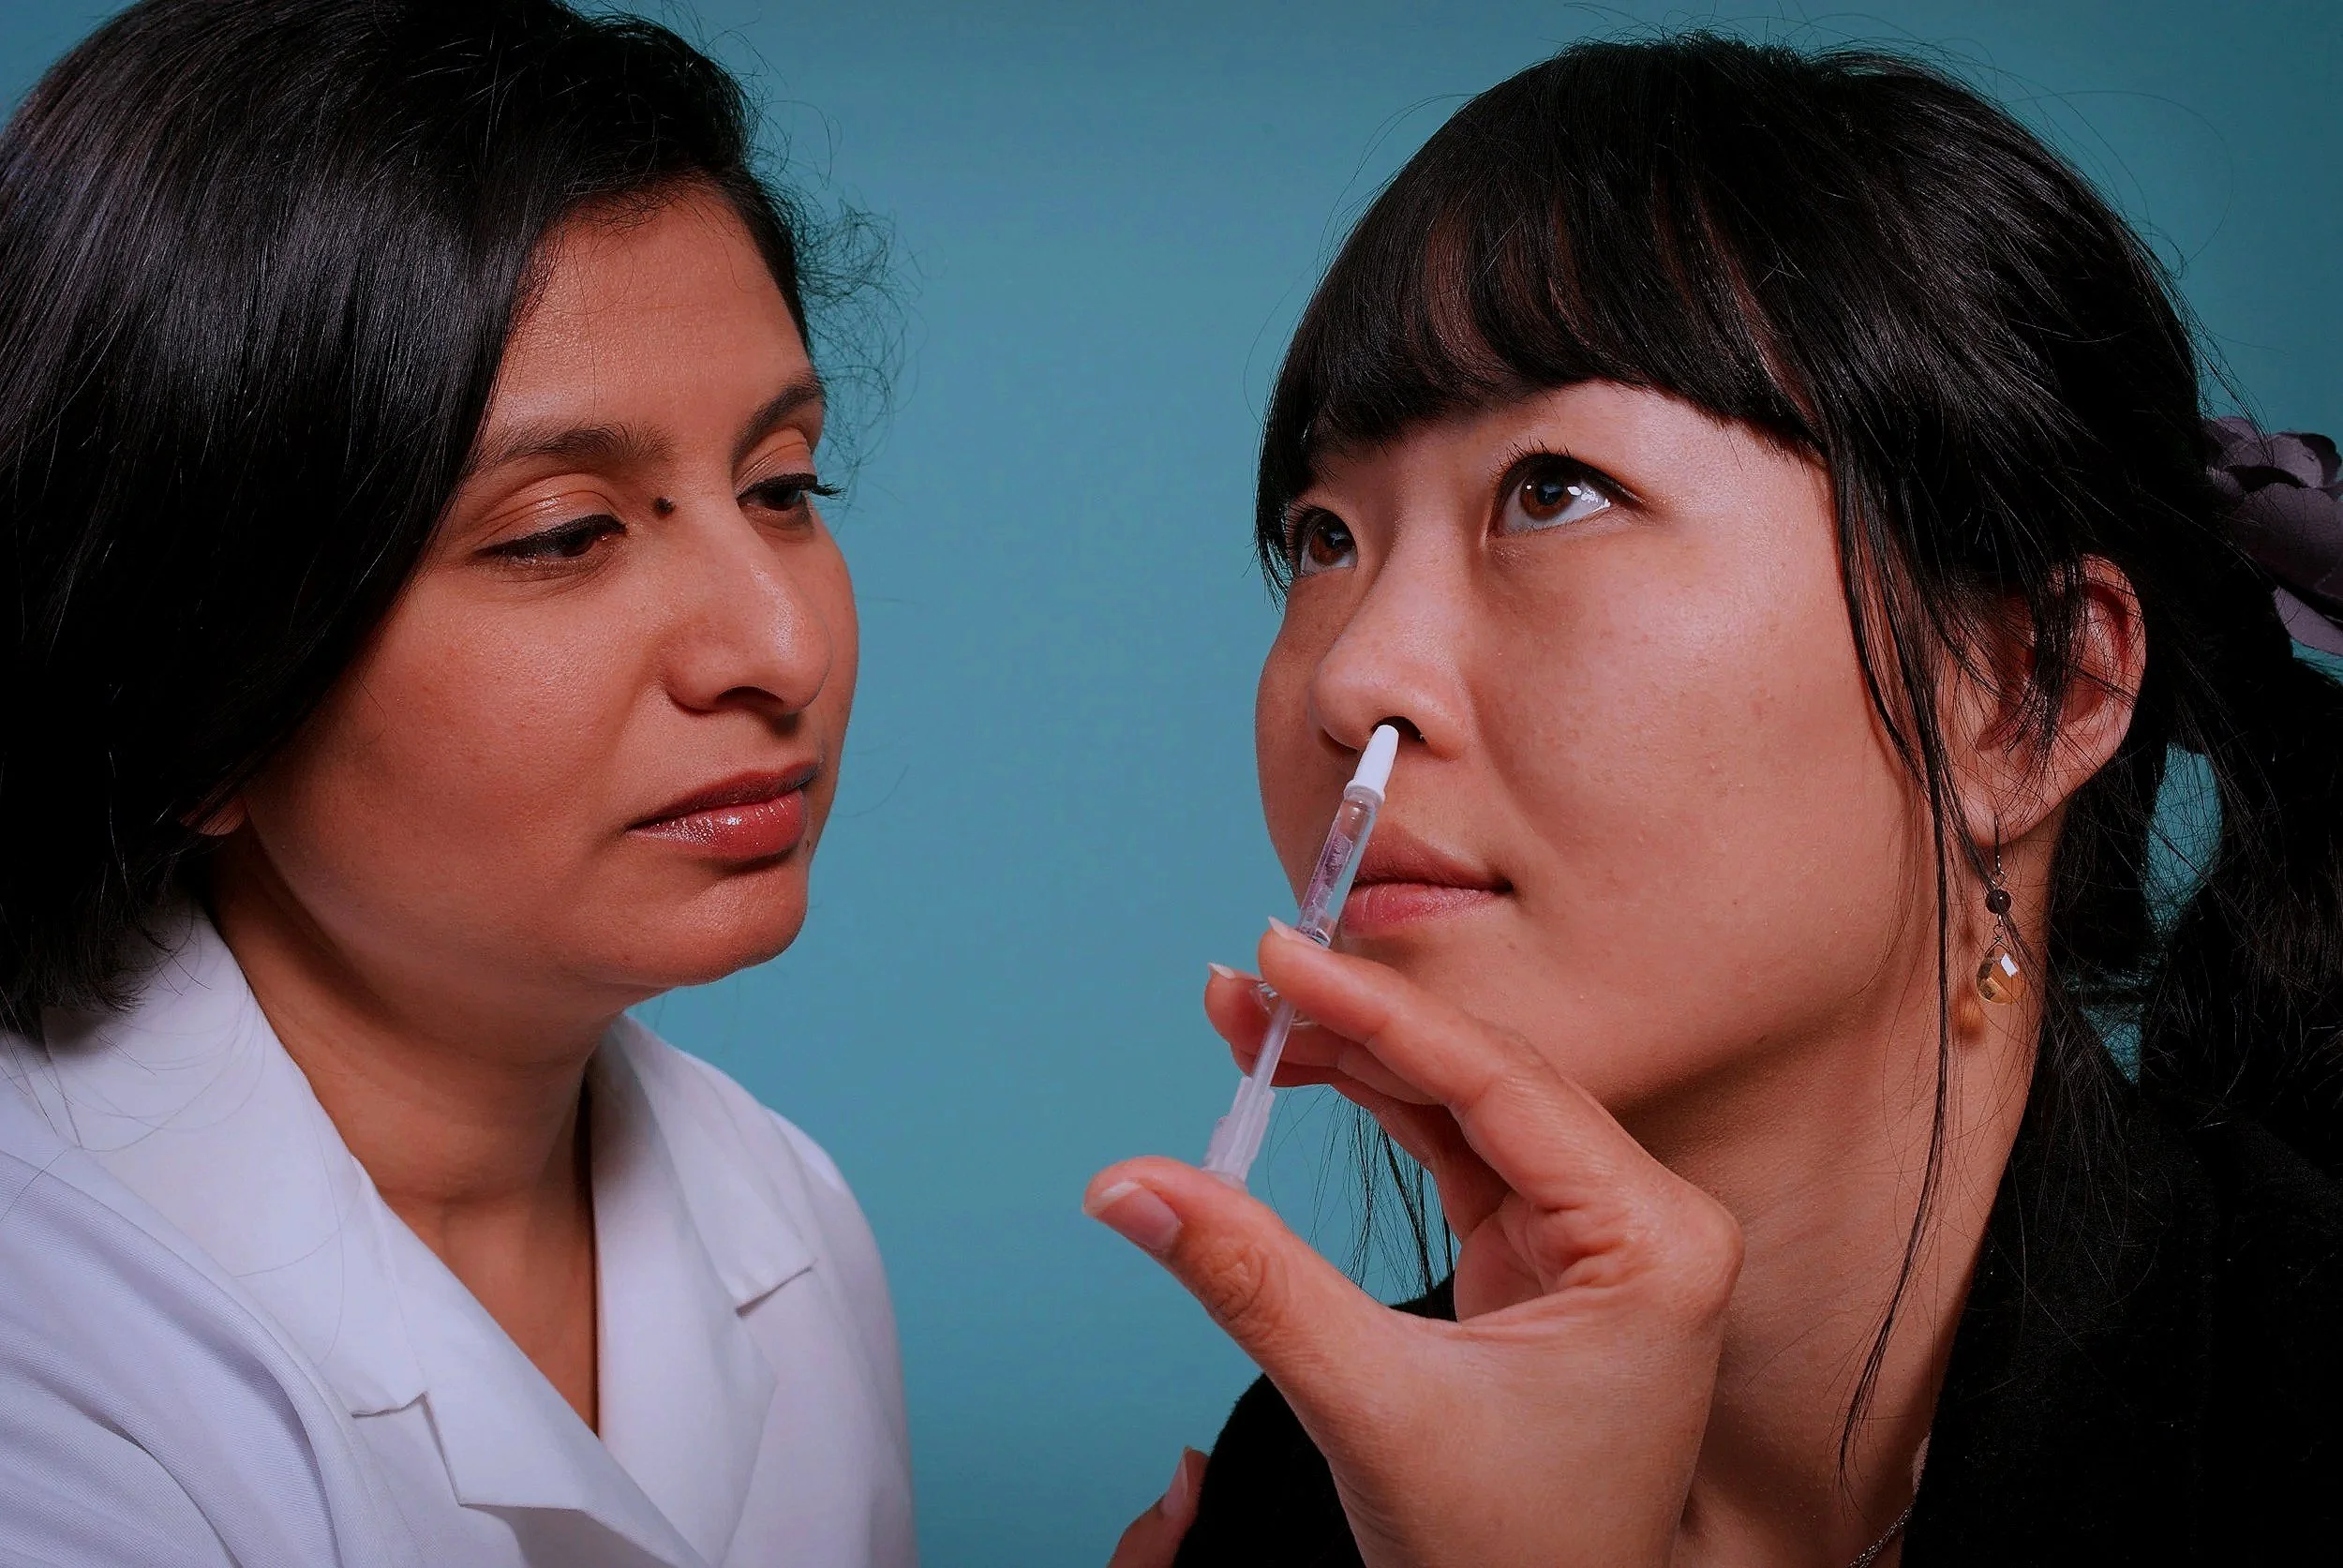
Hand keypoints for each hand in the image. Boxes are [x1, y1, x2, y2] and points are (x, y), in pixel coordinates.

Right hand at [1085, 924, 1741, 1567]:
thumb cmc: (1508, 1552)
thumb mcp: (1371, 1406)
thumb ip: (1250, 1279)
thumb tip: (1128, 1185)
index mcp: (1656, 1242)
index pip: (1501, 1083)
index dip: (1380, 1008)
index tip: (1283, 954)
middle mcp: (1644, 1221)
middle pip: (1483, 1075)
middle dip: (1356, 1023)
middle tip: (1245, 978)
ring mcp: (1597, 1234)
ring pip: (1463, 1102)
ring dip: (1356, 1058)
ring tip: (1248, 1015)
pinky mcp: (1545, 1253)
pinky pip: (1456, 1150)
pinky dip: (1376, 1110)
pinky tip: (1305, 1068)